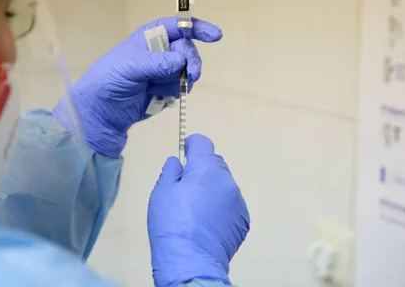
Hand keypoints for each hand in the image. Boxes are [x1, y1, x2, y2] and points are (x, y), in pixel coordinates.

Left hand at [54, 17, 221, 156]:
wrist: (99, 113)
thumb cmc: (109, 81)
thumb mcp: (130, 67)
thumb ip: (157, 63)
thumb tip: (181, 61)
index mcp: (148, 38)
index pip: (177, 27)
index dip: (196, 28)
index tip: (215, 36)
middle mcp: (158, 52)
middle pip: (187, 51)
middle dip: (191, 62)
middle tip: (191, 75)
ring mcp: (162, 72)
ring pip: (186, 71)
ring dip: (182, 80)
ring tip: (163, 89)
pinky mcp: (163, 90)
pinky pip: (180, 88)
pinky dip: (175, 93)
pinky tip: (160, 98)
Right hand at [147, 134, 249, 286]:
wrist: (190, 261)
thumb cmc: (171, 223)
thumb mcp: (161, 192)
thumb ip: (171, 172)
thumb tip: (179, 163)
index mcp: (206, 169)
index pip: (203, 143)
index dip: (192, 145)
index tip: (185, 152)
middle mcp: (227, 181)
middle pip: (215, 164)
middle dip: (202, 170)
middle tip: (185, 188)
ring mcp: (238, 202)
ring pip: (224, 186)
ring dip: (213, 190)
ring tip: (196, 212)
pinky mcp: (243, 221)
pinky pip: (231, 206)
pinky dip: (221, 209)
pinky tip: (207, 225)